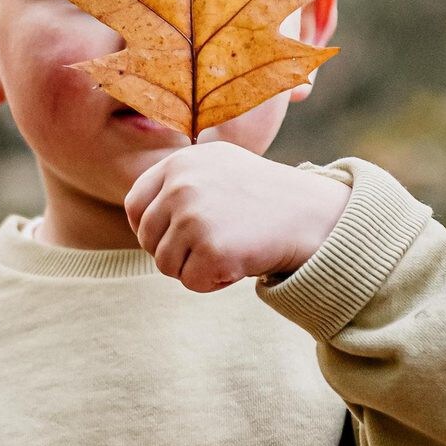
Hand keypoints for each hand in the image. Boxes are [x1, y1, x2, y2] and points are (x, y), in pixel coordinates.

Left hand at [123, 140, 351, 292]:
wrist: (310, 214)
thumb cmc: (262, 195)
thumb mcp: (216, 167)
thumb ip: (178, 182)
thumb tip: (138, 216)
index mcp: (180, 163)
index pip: (135, 204)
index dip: (147, 228)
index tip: (170, 238)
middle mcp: (181, 185)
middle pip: (147, 238)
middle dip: (173, 251)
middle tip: (209, 247)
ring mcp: (194, 216)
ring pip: (164, 264)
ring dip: (193, 268)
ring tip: (228, 250)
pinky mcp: (210, 249)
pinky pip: (191, 283)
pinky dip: (213, 282)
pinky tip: (238, 263)